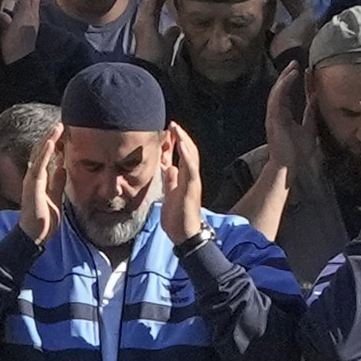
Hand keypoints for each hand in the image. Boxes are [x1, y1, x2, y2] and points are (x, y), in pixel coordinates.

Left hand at [149, 123, 207, 244]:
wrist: (185, 235)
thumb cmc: (178, 218)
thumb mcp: (169, 195)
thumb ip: (170, 181)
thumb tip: (169, 167)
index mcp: (183, 179)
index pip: (181, 156)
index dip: (175, 143)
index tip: (168, 130)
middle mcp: (190, 178)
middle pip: (188, 153)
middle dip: (181, 138)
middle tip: (172, 124)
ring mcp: (192, 183)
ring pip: (192, 158)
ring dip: (185, 142)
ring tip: (177, 130)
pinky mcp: (192, 189)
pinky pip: (191, 170)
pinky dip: (187, 157)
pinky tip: (182, 146)